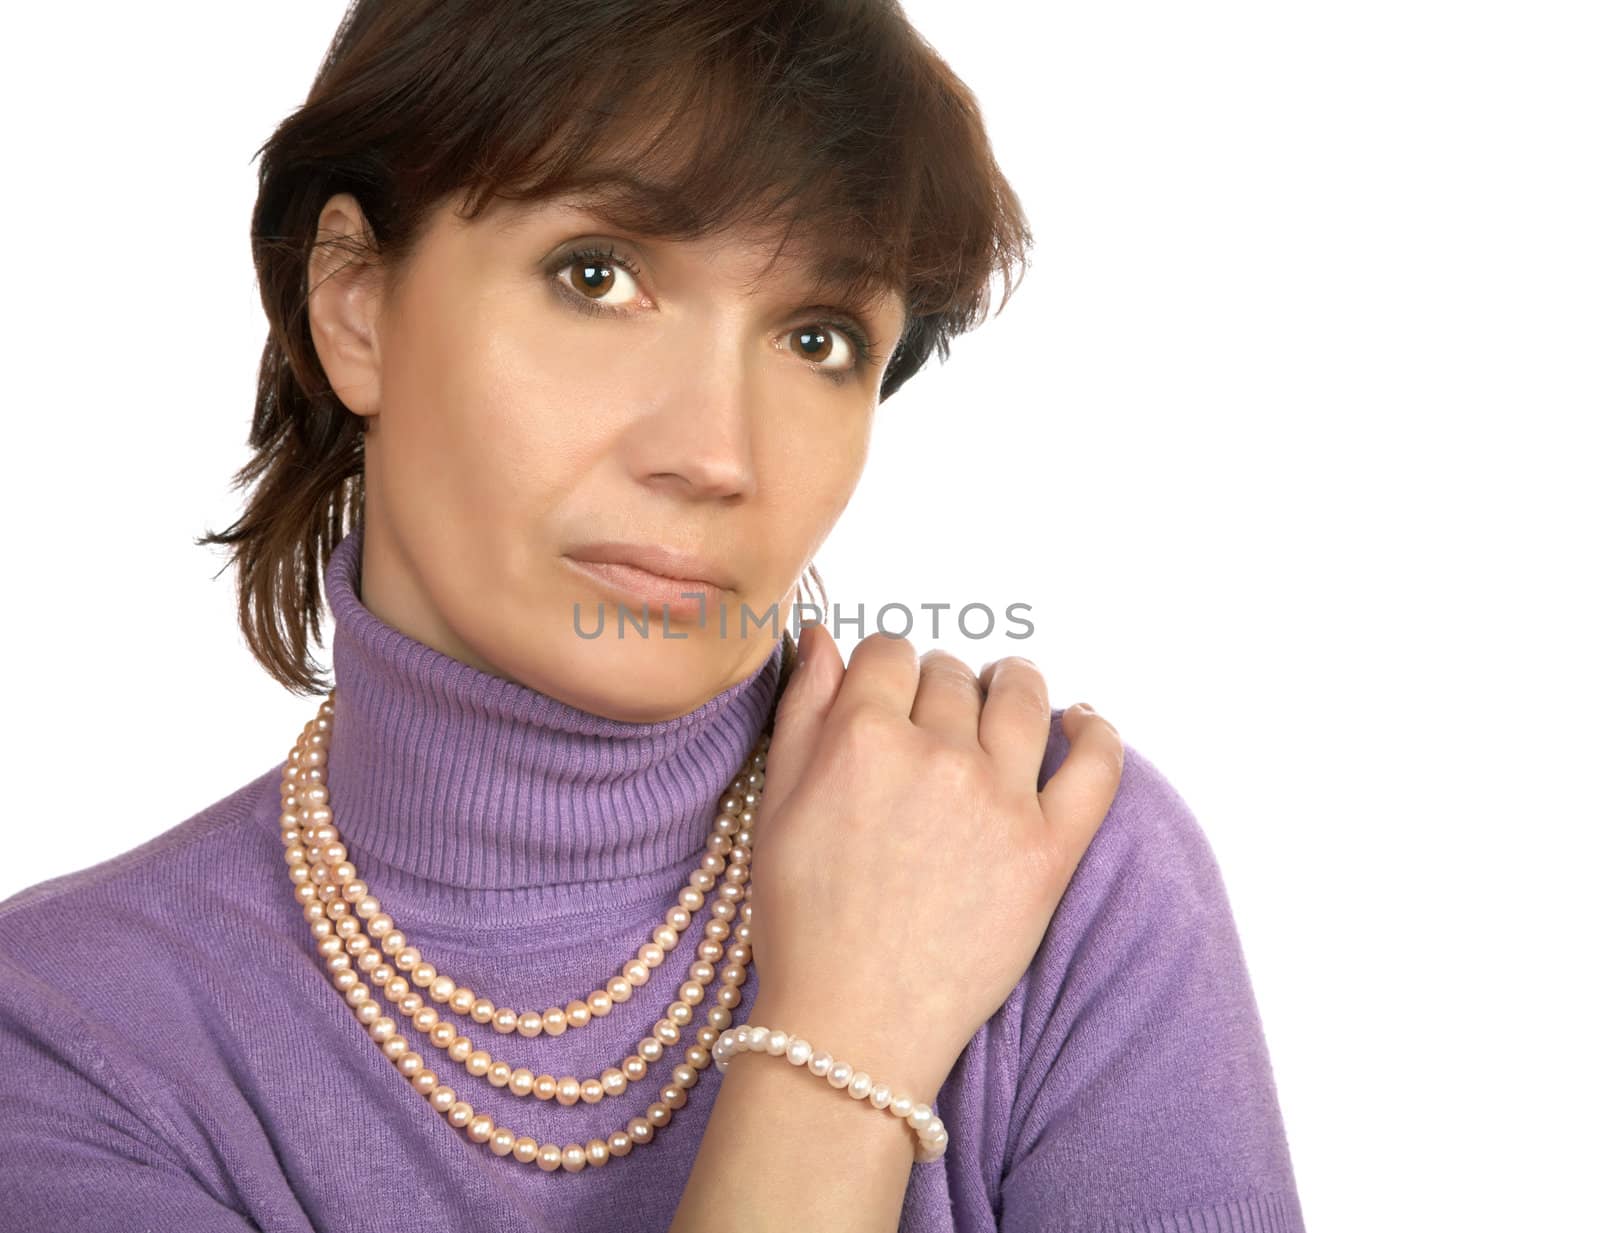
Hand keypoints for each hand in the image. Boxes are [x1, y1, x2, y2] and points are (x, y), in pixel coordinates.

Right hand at [744, 624, 1124, 1096]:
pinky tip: (1085, 723)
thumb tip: (822, 636)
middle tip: (936, 716)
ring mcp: (1000, 800)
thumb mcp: (776, 804)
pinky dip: (1097, 733)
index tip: (888, 690)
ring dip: (1014, 683)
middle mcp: (935, 754)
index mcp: (861, 737)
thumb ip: (802, 709)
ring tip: (1010, 689)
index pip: (889, 653)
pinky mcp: (1050, 850)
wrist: (852, 1025)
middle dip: (940, 685)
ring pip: (1022, 700)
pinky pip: (1096, 768)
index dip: (886, 667)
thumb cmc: (804, 922)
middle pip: (952, 676)